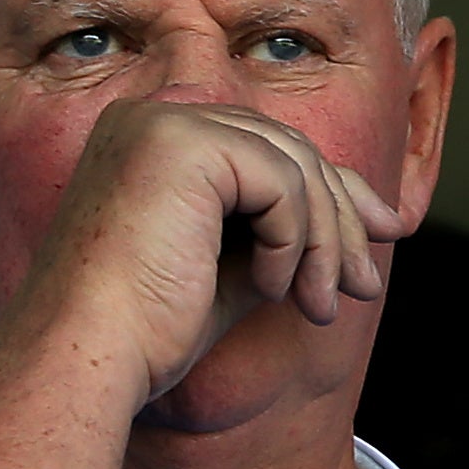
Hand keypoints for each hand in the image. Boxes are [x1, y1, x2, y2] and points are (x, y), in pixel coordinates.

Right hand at [8, 96, 414, 406]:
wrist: (87, 353)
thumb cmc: (147, 330)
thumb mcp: (236, 267)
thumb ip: (285, 229)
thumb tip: (367, 217)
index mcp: (153, 137)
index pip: (268, 147)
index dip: (333, 191)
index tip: (382, 234)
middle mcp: (152, 115)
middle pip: (288, 150)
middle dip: (341, 220)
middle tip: (362, 286)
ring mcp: (163, 122)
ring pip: (295, 167)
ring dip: (324, 244)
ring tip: (319, 306)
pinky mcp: (181, 143)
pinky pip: (282, 185)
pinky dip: (292, 243)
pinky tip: (269, 290)